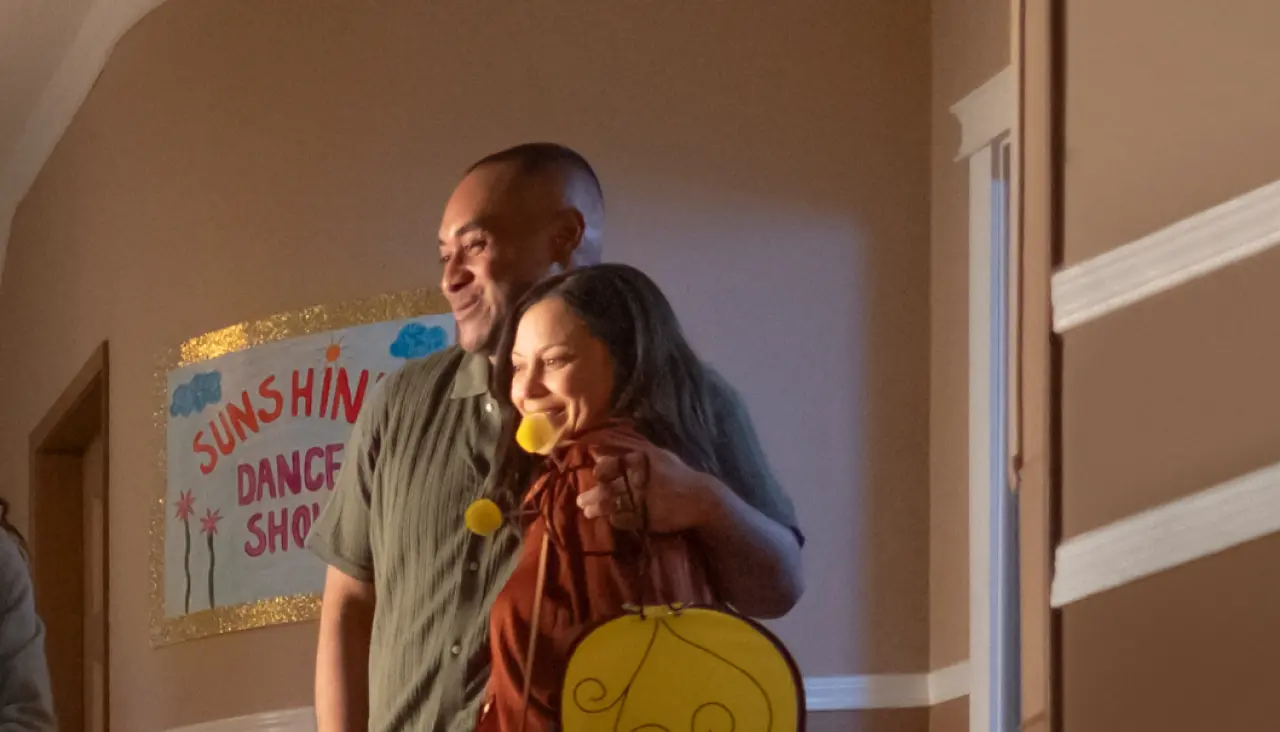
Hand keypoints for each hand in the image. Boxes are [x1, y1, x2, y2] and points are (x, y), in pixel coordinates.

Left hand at [576, 432, 721, 533]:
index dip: (599, 472)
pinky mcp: (645, 519)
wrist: (701, 500)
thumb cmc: (679, 476)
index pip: (609, 465)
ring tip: (587, 513)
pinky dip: (615, 521)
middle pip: (606, 488)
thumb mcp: (659, 457)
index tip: (596, 476)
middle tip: (580, 501)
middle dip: (590, 496)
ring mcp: (641, 501)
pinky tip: (611, 520)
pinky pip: (622, 520)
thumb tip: (606, 451)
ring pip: (610, 505)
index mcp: (640, 462)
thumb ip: (635, 452)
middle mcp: (637, 480)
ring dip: (596, 509)